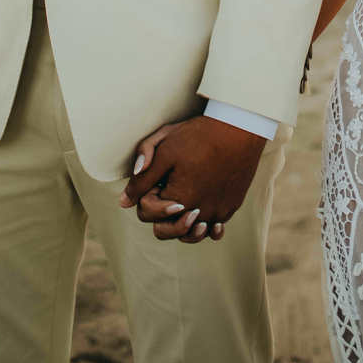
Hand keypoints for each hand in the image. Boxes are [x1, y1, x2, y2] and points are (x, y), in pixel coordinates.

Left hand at [120, 115, 265, 242]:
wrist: (239, 127)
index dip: (146, 194)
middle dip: (161, 215)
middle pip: (166, 232)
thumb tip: (124, 202)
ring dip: (183, 225)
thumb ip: (142, 177)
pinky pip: (214, 229)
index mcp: (177, 200)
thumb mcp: (164, 149)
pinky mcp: (231, 208)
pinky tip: (203, 212)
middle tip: (169, 193)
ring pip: (191, 235)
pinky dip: (207, 224)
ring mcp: (217, 213)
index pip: (146, 213)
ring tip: (184, 206)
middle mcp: (198, 213)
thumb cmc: (198, 136)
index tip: (159, 177)